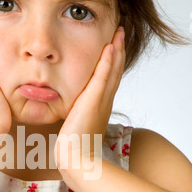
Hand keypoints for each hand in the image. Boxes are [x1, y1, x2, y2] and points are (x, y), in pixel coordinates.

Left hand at [54, 28, 125, 175]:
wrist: (77, 158)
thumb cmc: (74, 147)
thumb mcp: (76, 126)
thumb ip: (76, 115)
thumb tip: (70, 111)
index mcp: (101, 106)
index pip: (109, 79)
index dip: (113, 61)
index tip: (113, 45)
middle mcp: (105, 101)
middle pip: (115, 71)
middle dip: (118, 51)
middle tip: (121, 32)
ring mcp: (101, 101)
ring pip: (112, 71)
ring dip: (116, 50)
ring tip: (119, 33)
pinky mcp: (94, 102)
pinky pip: (102, 78)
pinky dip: (107, 62)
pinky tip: (109, 47)